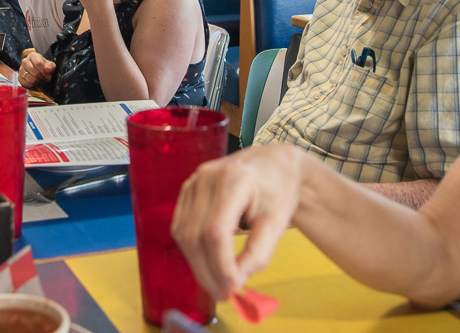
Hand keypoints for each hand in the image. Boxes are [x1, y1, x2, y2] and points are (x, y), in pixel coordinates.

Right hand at [18, 51, 55, 87]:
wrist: (40, 73)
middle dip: (42, 78)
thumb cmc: (45, 68)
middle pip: (34, 72)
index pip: (38, 63)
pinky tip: (36, 83)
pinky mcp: (19, 78)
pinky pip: (26, 84)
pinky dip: (32, 85)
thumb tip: (48, 69)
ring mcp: (21, 69)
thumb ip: (50, 66)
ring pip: (30, 79)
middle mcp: (25, 61)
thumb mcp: (50, 66)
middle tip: (46, 80)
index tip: (49, 76)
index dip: (44, 72)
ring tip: (42, 81)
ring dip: (38, 82)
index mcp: (33, 55)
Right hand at [171, 144, 306, 299]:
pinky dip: (193, 251)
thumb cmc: (277, 189)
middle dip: (207, 271)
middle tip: (224, 295)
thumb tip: (236, 280)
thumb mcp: (278, 221)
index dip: (220, 265)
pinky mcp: (186, 190)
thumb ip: (259, 253)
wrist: (271, 163)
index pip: (216, 231)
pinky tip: (208, 263)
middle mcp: (207, 177)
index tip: (233, 288)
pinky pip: (181, 227)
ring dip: (197, 265)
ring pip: (183, 235)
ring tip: (217, 283)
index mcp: (234, 179)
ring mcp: (193, 182)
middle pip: (195, 235)